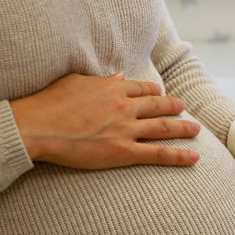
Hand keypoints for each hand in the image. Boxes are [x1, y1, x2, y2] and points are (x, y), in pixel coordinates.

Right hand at [10, 73, 200, 168]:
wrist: (39, 127)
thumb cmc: (50, 104)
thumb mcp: (76, 82)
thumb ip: (101, 81)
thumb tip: (119, 77)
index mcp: (112, 89)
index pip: (141, 88)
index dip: (154, 91)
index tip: (160, 93)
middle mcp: (125, 107)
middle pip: (158, 106)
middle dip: (174, 107)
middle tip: (184, 108)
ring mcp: (126, 130)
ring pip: (163, 128)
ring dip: (183, 128)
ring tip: (196, 129)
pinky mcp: (124, 152)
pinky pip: (158, 154)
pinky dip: (179, 156)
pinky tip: (194, 157)